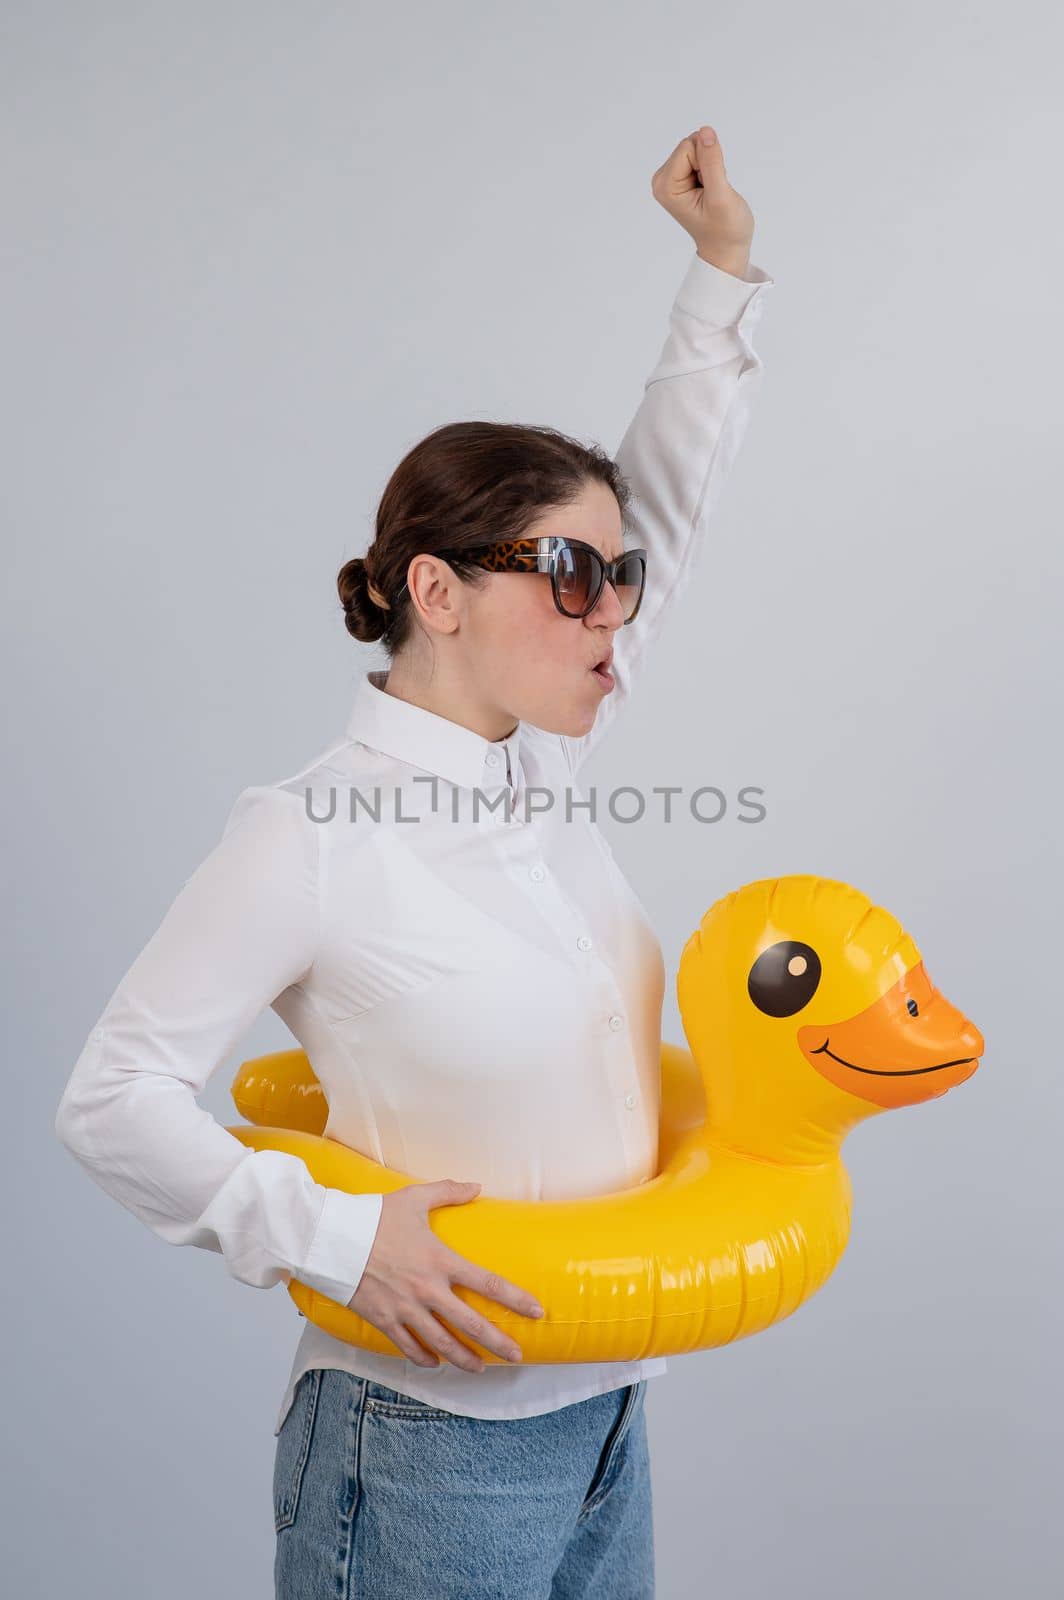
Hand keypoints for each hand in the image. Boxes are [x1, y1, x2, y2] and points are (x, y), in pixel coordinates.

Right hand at [346, 1178, 545, 1371]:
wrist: (331, 1239)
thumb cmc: (373, 1216)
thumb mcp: (414, 1198)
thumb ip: (448, 1192)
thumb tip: (477, 1186)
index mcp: (440, 1260)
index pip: (488, 1284)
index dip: (516, 1299)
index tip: (536, 1311)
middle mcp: (427, 1290)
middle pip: (472, 1325)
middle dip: (498, 1343)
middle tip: (517, 1356)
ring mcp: (405, 1309)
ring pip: (442, 1345)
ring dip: (464, 1360)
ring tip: (480, 1369)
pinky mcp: (383, 1320)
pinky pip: (408, 1348)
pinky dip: (423, 1359)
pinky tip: (434, 1363)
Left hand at [651, 125, 754, 277]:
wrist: (726, 248)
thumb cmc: (725, 229)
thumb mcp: (720, 195)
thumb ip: (712, 162)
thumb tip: (705, 130)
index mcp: (665, 186)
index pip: (689, 146)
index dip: (707, 162)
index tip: (710, 187)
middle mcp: (662, 180)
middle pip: (691, 144)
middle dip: (708, 163)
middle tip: (712, 190)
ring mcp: (670, 178)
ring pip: (697, 147)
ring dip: (711, 167)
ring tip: (711, 192)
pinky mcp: (681, 176)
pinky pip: (700, 154)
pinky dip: (711, 169)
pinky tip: (710, 189)